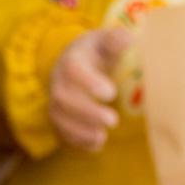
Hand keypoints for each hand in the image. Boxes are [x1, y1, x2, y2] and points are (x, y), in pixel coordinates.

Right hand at [48, 28, 134, 151]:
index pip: (73, 69)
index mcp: (72, 59)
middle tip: (113, 120)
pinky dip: (76, 141)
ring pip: (58, 117)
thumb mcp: (106, 41)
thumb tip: (129, 39)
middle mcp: (59, 80)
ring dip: (79, 130)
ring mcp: (55, 100)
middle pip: (63, 97)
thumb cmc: (97, 52)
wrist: (75, 61)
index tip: (110, 92)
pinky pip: (60, 132)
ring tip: (102, 137)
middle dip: (86, 111)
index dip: (88, 82)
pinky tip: (96, 145)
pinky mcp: (59, 117)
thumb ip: (115, 39)